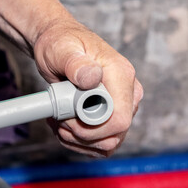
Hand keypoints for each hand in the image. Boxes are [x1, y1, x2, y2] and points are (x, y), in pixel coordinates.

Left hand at [34, 20, 142, 156]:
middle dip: (81, 135)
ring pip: (107, 144)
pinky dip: (79, 142)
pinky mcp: (113, 117)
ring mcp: (123, 107)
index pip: (119, 119)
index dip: (90, 127)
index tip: (66, 115)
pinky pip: (102, 144)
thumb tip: (92, 77)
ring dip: (77, 140)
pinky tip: (65, 125)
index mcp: (122, 75)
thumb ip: (75, 63)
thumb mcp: (61, 49)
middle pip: (113, 136)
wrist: (59, 48)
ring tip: (59, 121)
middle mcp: (128, 93)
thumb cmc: (61, 43)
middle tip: (59, 118)